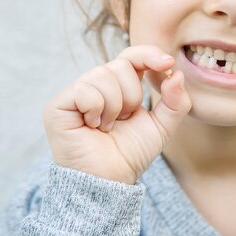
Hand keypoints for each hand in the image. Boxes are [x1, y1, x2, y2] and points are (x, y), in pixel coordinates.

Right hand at [43, 45, 190, 183]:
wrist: (108, 181)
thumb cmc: (130, 154)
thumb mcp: (161, 127)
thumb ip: (175, 102)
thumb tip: (178, 74)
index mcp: (119, 85)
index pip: (132, 56)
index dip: (148, 54)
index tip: (168, 63)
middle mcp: (96, 84)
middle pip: (121, 65)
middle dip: (132, 96)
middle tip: (123, 120)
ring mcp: (75, 93)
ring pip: (103, 75)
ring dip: (114, 106)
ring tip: (106, 126)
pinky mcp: (58, 105)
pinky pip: (85, 90)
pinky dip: (95, 110)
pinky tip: (91, 126)